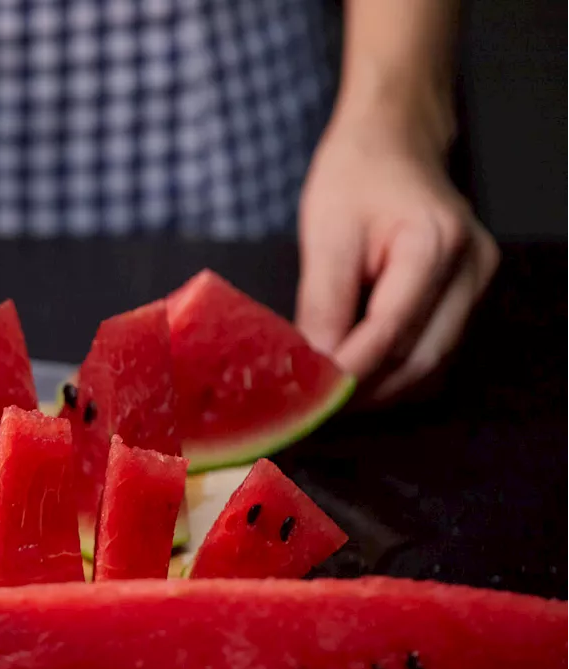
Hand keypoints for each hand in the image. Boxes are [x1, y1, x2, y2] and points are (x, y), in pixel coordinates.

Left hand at [296, 113, 498, 402]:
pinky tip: (359, 373)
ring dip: (382, 388)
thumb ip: (323, 302)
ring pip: (433, 364)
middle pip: (421, 358)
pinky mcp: (469, 294)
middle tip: (314, 407)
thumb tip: (314, 365)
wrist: (393, 142)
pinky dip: (397, 370)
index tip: (309, 397)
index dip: (350, 371)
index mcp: (435, 244)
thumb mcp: (325, 233)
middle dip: (366, 390)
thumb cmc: (356, 177)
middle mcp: (470, 267)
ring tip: (330, 394)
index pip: (392, 331)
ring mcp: (478, 282)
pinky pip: (436, 349)